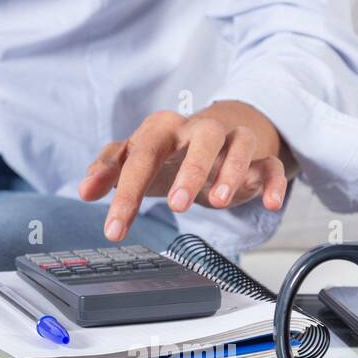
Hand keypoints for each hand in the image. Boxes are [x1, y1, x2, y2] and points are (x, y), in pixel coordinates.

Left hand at [79, 102, 294, 241]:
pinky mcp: (259, 157)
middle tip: (176, 206)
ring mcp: (232, 141)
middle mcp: (199, 130)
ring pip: (238, 145)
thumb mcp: (136, 157)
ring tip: (216, 201)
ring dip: (230, 172)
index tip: (114, 228)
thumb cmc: (169, 150)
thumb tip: (84, 189)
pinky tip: (270, 202)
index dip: (126, 194)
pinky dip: (273, 182)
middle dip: (188, 172)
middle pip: (199, 140)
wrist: (217, 135)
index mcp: (162, 129)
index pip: (141, 156)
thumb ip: (108, 170)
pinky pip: (270, 165)